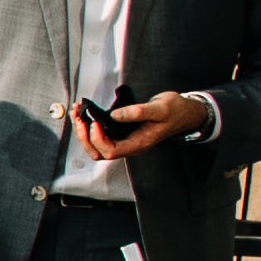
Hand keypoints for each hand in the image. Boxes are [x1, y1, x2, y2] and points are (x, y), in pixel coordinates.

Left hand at [80, 90, 207, 158]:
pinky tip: (84, 111)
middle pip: (98, 152)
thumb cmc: (174, 111)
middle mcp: (128, 145)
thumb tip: (114, 115)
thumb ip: (138, 112)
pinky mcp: (120, 132)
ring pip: (95, 145)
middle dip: (84, 136)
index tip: (96, 121)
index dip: (99, 139)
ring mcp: (123, 140)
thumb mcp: (160, 108)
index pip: (112, 151)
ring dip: (83, 130)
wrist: (182, 112)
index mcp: (139, 144)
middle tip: (79, 116)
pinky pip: (99, 134)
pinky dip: (88, 124)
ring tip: (78, 111)